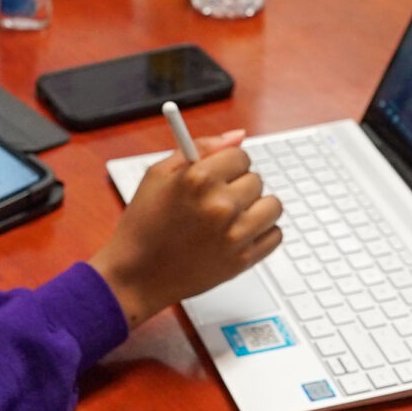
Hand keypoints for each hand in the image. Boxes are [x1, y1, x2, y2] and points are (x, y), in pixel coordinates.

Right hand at [88, 130, 282, 327]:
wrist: (136, 275)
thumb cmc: (143, 224)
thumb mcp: (158, 174)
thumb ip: (200, 147)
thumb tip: (238, 135)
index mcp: (198, 178)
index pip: (240, 155)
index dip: (227, 164)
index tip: (217, 175)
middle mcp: (220, 205)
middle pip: (256, 179)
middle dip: (238, 186)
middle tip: (215, 201)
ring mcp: (234, 235)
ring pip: (272, 205)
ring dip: (256, 208)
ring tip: (231, 217)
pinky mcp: (243, 261)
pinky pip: (275, 235)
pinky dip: (262, 233)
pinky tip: (238, 235)